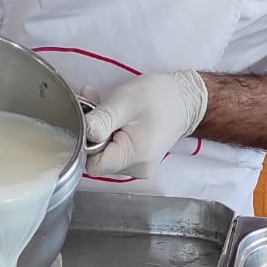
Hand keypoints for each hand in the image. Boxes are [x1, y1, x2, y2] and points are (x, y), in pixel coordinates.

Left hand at [84, 70, 207, 177]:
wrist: (185, 99)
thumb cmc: (157, 96)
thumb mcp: (125, 102)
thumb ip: (101, 120)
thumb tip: (81, 134)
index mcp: (134, 157)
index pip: (93, 164)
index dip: (85, 143)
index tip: (91, 121)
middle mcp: (137, 170)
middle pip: (98, 160)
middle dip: (94, 134)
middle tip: (98, 106)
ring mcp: (138, 168)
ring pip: (105, 155)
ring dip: (101, 132)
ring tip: (110, 109)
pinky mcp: (138, 161)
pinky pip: (115, 152)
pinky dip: (111, 135)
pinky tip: (116, 119)